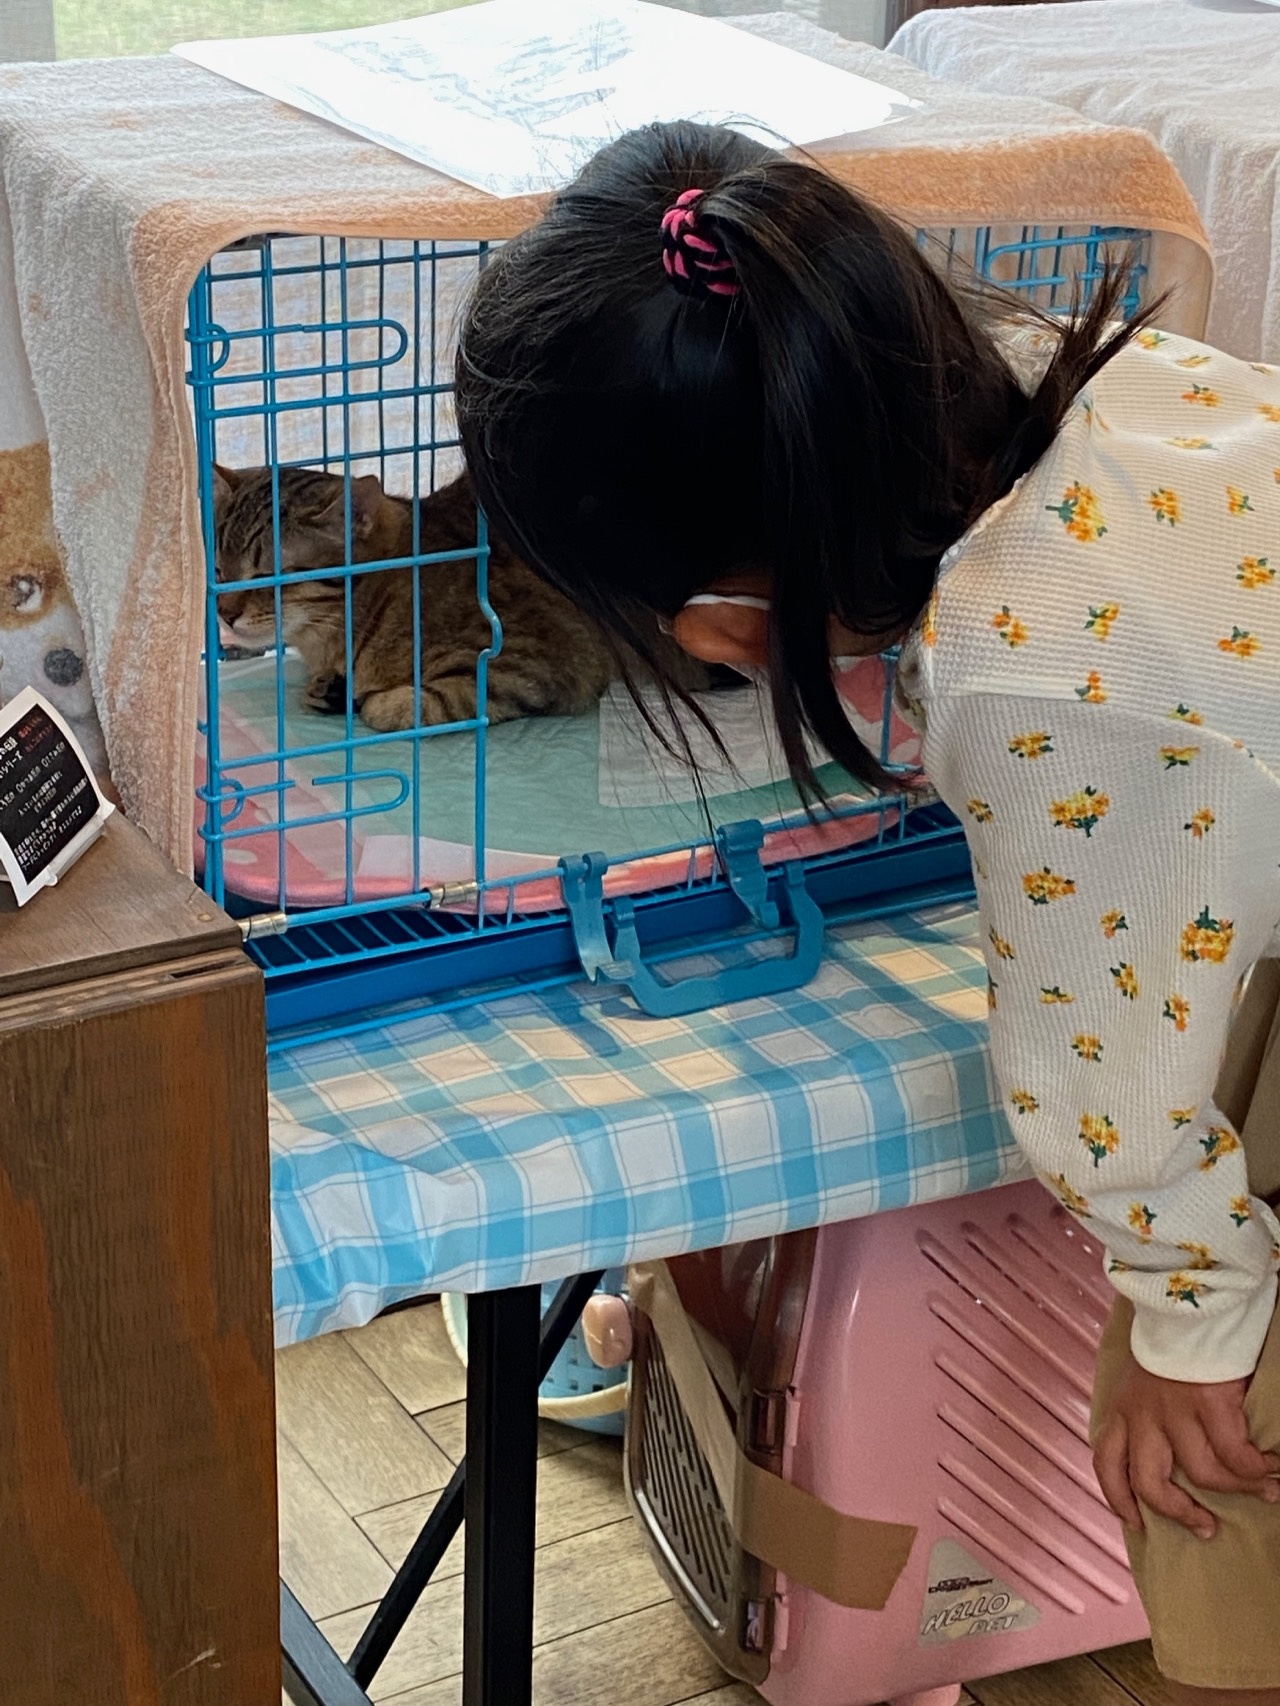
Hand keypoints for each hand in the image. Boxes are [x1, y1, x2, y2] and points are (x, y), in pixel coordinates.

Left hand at [1094, 1349, 1279, 1537]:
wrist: (1188, 1302)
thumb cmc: (1171, 1341)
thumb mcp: (1142, 1379)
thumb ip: (1147, 1414)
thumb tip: (1169, 1454)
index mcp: (1120, 1407)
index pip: (1106, 1462)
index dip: (1117, 1498)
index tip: (1134, 1522)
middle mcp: (1141, 1413)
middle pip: (1149, 1483)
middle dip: (1179, 1512)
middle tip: (1206, 1528)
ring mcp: (1175, 1410)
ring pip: (1202, 1473)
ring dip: (1237, 1489)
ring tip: (1266, 1491)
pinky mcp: (1208, 1403)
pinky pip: (1236, 1454)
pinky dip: (1257, 1468)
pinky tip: (1272, 1467)